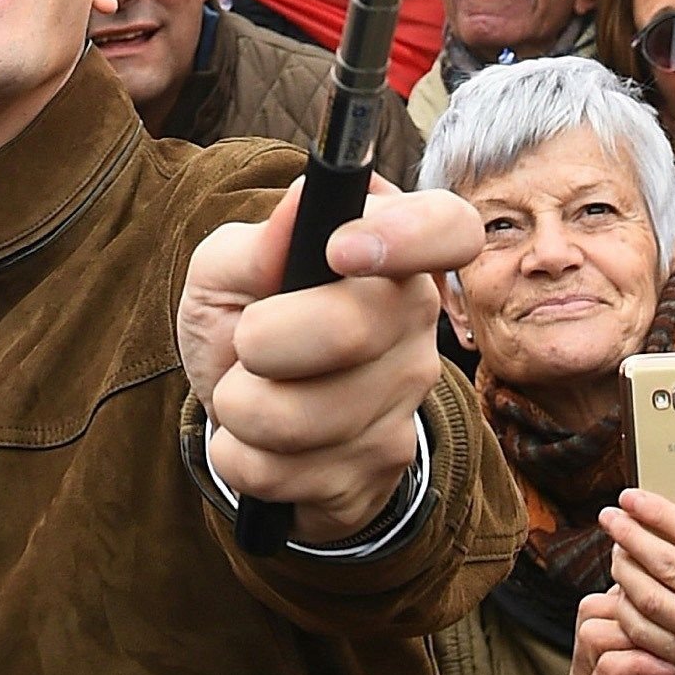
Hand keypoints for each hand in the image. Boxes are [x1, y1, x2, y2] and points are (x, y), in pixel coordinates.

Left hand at [178, 178, 480, 543]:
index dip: (407, 235)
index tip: (338, 250)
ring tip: (244, 395)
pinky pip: (286, 472)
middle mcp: (415, 321)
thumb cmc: (243, 322)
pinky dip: (241, 458)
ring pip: (304, 418)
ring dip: (240, 408)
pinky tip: (255, 442)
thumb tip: (300, 201)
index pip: (449, 229)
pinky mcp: (381, 467)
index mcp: (388, 253)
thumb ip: (254, 243)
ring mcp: (407, 400)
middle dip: (261, 341)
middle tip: (244, 341)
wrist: (245, 417)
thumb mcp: (225, 273)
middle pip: (351, 330)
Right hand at [563, 587, 674, 674]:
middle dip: (635, 606)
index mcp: (601, 668)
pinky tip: (668, 671)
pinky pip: (606, 669)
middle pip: (591, 607)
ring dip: (638, 631)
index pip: (604, 605)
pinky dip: (639, 661)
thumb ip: (672, 660)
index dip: (639, 597)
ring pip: (593, 631)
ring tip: (672, 647)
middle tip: (673, 624)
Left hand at [609, 448, 674, 674]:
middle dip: (631, 536)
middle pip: (669, 565)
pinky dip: (627, 608)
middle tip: (610, 517)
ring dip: (624, 570)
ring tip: (615, 549)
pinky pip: (647, 632)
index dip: (659, 513)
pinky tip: (620, 590)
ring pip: (652, 598)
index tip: (631, 496)